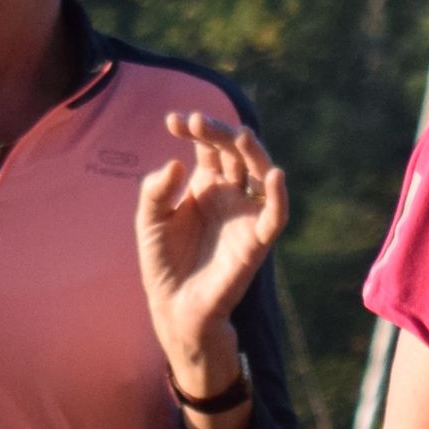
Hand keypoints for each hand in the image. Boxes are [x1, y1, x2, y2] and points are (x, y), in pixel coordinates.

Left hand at [138, 114, 289, 428]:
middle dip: (218, 131)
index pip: (208, 145)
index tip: (173, 120)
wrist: (175, 308)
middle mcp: (229, 194)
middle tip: (196, 121)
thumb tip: (176, 164)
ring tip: (239, 134)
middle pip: (235, 150)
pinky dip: (280, 196)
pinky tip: (275, 175)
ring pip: (260, 172)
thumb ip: (155, 191)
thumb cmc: (163, 264)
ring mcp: (245, 214)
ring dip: (254, 151)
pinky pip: (275, 215)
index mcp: (205, 184)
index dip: (194, 128)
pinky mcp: (257, 241)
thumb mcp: (148, 220)